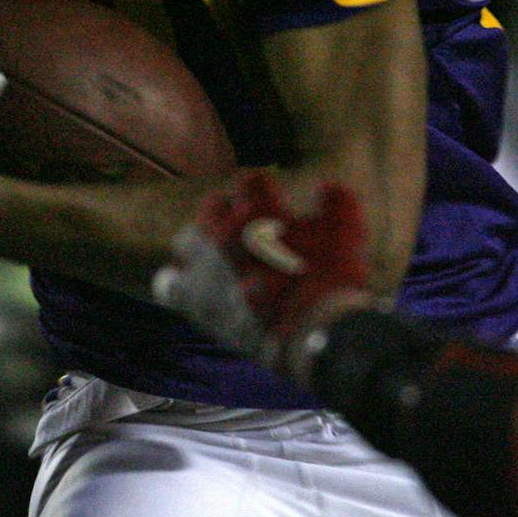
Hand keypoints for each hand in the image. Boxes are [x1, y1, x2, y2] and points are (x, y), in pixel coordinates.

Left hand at [151, 171, 373, 377]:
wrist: (310, 334)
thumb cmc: (331, 278)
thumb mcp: (347, 227)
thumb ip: (336, 199)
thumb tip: (325, 187)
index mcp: (257, 210)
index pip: (251, 182)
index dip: (265, 191)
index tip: (275, 201)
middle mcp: (222, 234)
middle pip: (212, 208)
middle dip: (228, 212)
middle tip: (246, 226)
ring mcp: (205, 268)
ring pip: (186, 242)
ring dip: (202, 243)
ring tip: (218, 255)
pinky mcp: (196, 304)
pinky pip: (170, 285)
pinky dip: (182, 281)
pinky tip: (195, 285)